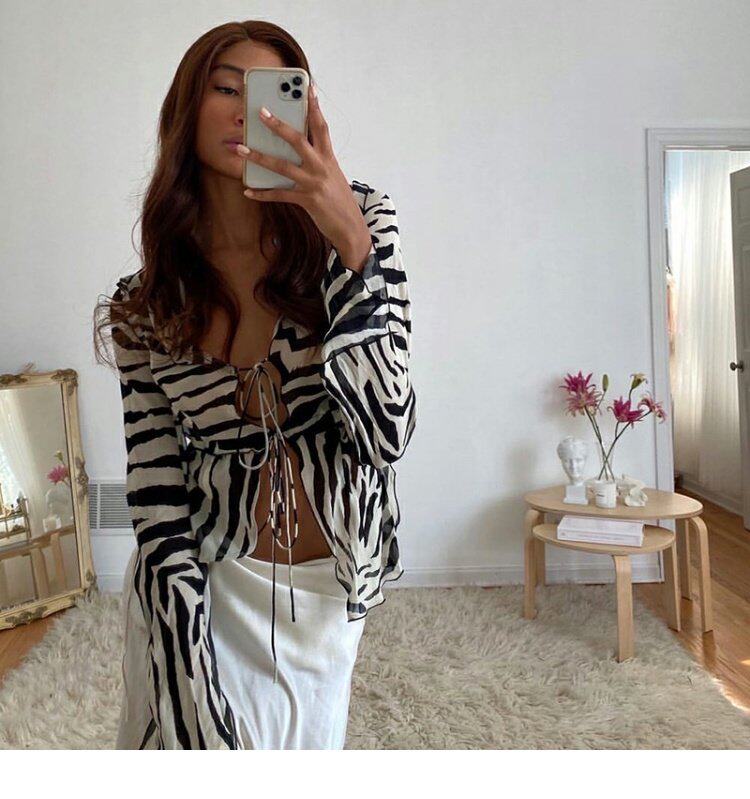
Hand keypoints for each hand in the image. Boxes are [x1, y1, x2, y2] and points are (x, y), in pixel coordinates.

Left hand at [237, 81, 372, 271]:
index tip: (307, 87)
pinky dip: (262, 193)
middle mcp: (321, 167)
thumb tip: (297, 149)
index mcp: (329, 158)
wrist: (351, 227)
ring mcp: (313, 183)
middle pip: (298, 140)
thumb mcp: (333, 176)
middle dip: (278, 125)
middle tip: (261, 112)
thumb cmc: (339, 201)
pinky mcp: (307, 200)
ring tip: (241, 148)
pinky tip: (248, 191)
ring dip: (259, 157)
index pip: (321, 126)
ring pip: (282, 166)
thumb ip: (318, 161)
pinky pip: (279, 195)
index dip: (314, 106)